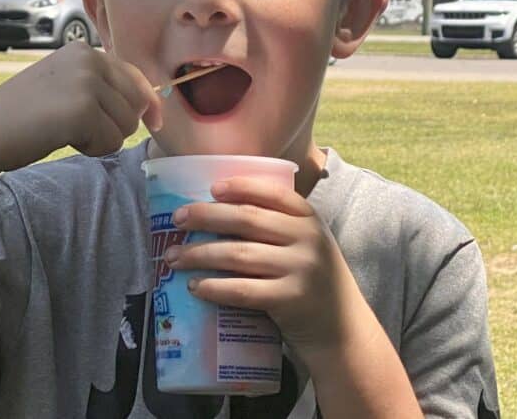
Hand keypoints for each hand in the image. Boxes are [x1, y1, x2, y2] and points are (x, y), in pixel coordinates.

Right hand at [0, 41, 163, 171]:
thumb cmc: (22, 116)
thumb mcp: (64, 86)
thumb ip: (99, 86)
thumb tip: (150, 105)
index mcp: (84, 50)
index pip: (134, 75)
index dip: (148, 102)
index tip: (156, 122)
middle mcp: (88, 58)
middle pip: (136, 103)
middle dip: (118, 125)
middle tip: (81, 130)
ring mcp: (86, 82)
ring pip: (126, 125)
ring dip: (103, 139)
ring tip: (66, 132)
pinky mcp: (83, 109)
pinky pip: (111, 142)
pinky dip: (93, 149)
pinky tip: (63, 139)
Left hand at [163, 176, 365, 353]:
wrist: (343, 329)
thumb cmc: (313, 280)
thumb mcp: (308, 243)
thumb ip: (278, 226)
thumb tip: (217, 211)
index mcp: (309, 218)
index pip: (272, 192)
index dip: (240, 187)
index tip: (211, 188)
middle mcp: (307, 238)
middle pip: (246, 219)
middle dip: (206, 216)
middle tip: (177, 220)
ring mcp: (299, 269)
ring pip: (237, 254)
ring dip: (199, 254)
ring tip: (173, 258)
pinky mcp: (289, 299)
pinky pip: (242, 289)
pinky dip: (214, 287)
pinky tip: (195, 286)